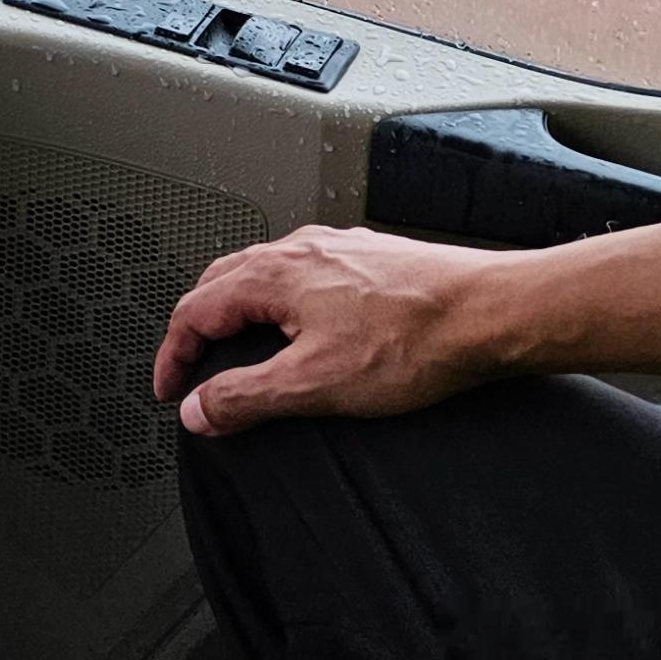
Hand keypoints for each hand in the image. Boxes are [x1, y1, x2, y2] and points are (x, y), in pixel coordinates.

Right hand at [150, 226, 514, 435]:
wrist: (489, 313)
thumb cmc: (416, 340)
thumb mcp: (315, 384)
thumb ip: (247, 397)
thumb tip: (200, 409)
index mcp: (273, 275)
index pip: (194, 310)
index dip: (173, 355)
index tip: (171, 390)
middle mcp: (299, 251)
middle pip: (221, 284)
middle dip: (198, 328)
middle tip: (193, 369)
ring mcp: (335, 250)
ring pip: (263, 274)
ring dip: (238, 312)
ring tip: (239, 349)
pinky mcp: (368, 259)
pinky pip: (303, 275)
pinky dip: (281, 303)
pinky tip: (306, 327)